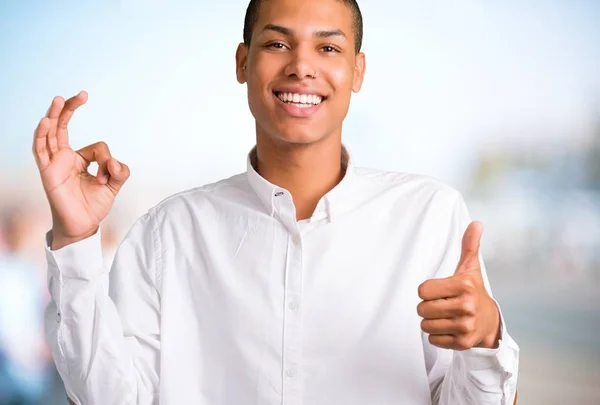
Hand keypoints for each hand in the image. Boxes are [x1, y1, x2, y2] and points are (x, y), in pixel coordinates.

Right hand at [32, 91, 129, 249]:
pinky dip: (43, 135)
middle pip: (63, 126)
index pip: (96, 147)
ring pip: (49, 134)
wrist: (83, 226)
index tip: (109, 174)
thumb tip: (115, 163)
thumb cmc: (94, 205)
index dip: (107, 159)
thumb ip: (120, 172)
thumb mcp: (115, 185)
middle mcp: (65, 158)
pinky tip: (47, 121)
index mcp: (81, 160)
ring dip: (53, 115)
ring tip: (58, 99)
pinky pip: (41, 150)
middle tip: (82, 94)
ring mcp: (54, 164)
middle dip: (70, 109)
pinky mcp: (48, 172)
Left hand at [416, 221, 500, 349]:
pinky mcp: (462, 343)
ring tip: (445, 317)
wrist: (491, 323)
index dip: (427, 291)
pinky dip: (437, 336)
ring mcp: (465, 326)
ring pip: (425, 325)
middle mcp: (466, 306)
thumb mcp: (471, 269)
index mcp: (464, 285)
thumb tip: (476, 223)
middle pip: (421, 309)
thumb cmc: (474, 292)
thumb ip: (469, 246)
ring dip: (431, 322)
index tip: (440, 291)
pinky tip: (449, 328)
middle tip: (442, 305)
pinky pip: (433, 340)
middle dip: (427, 307)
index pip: (422, 290)